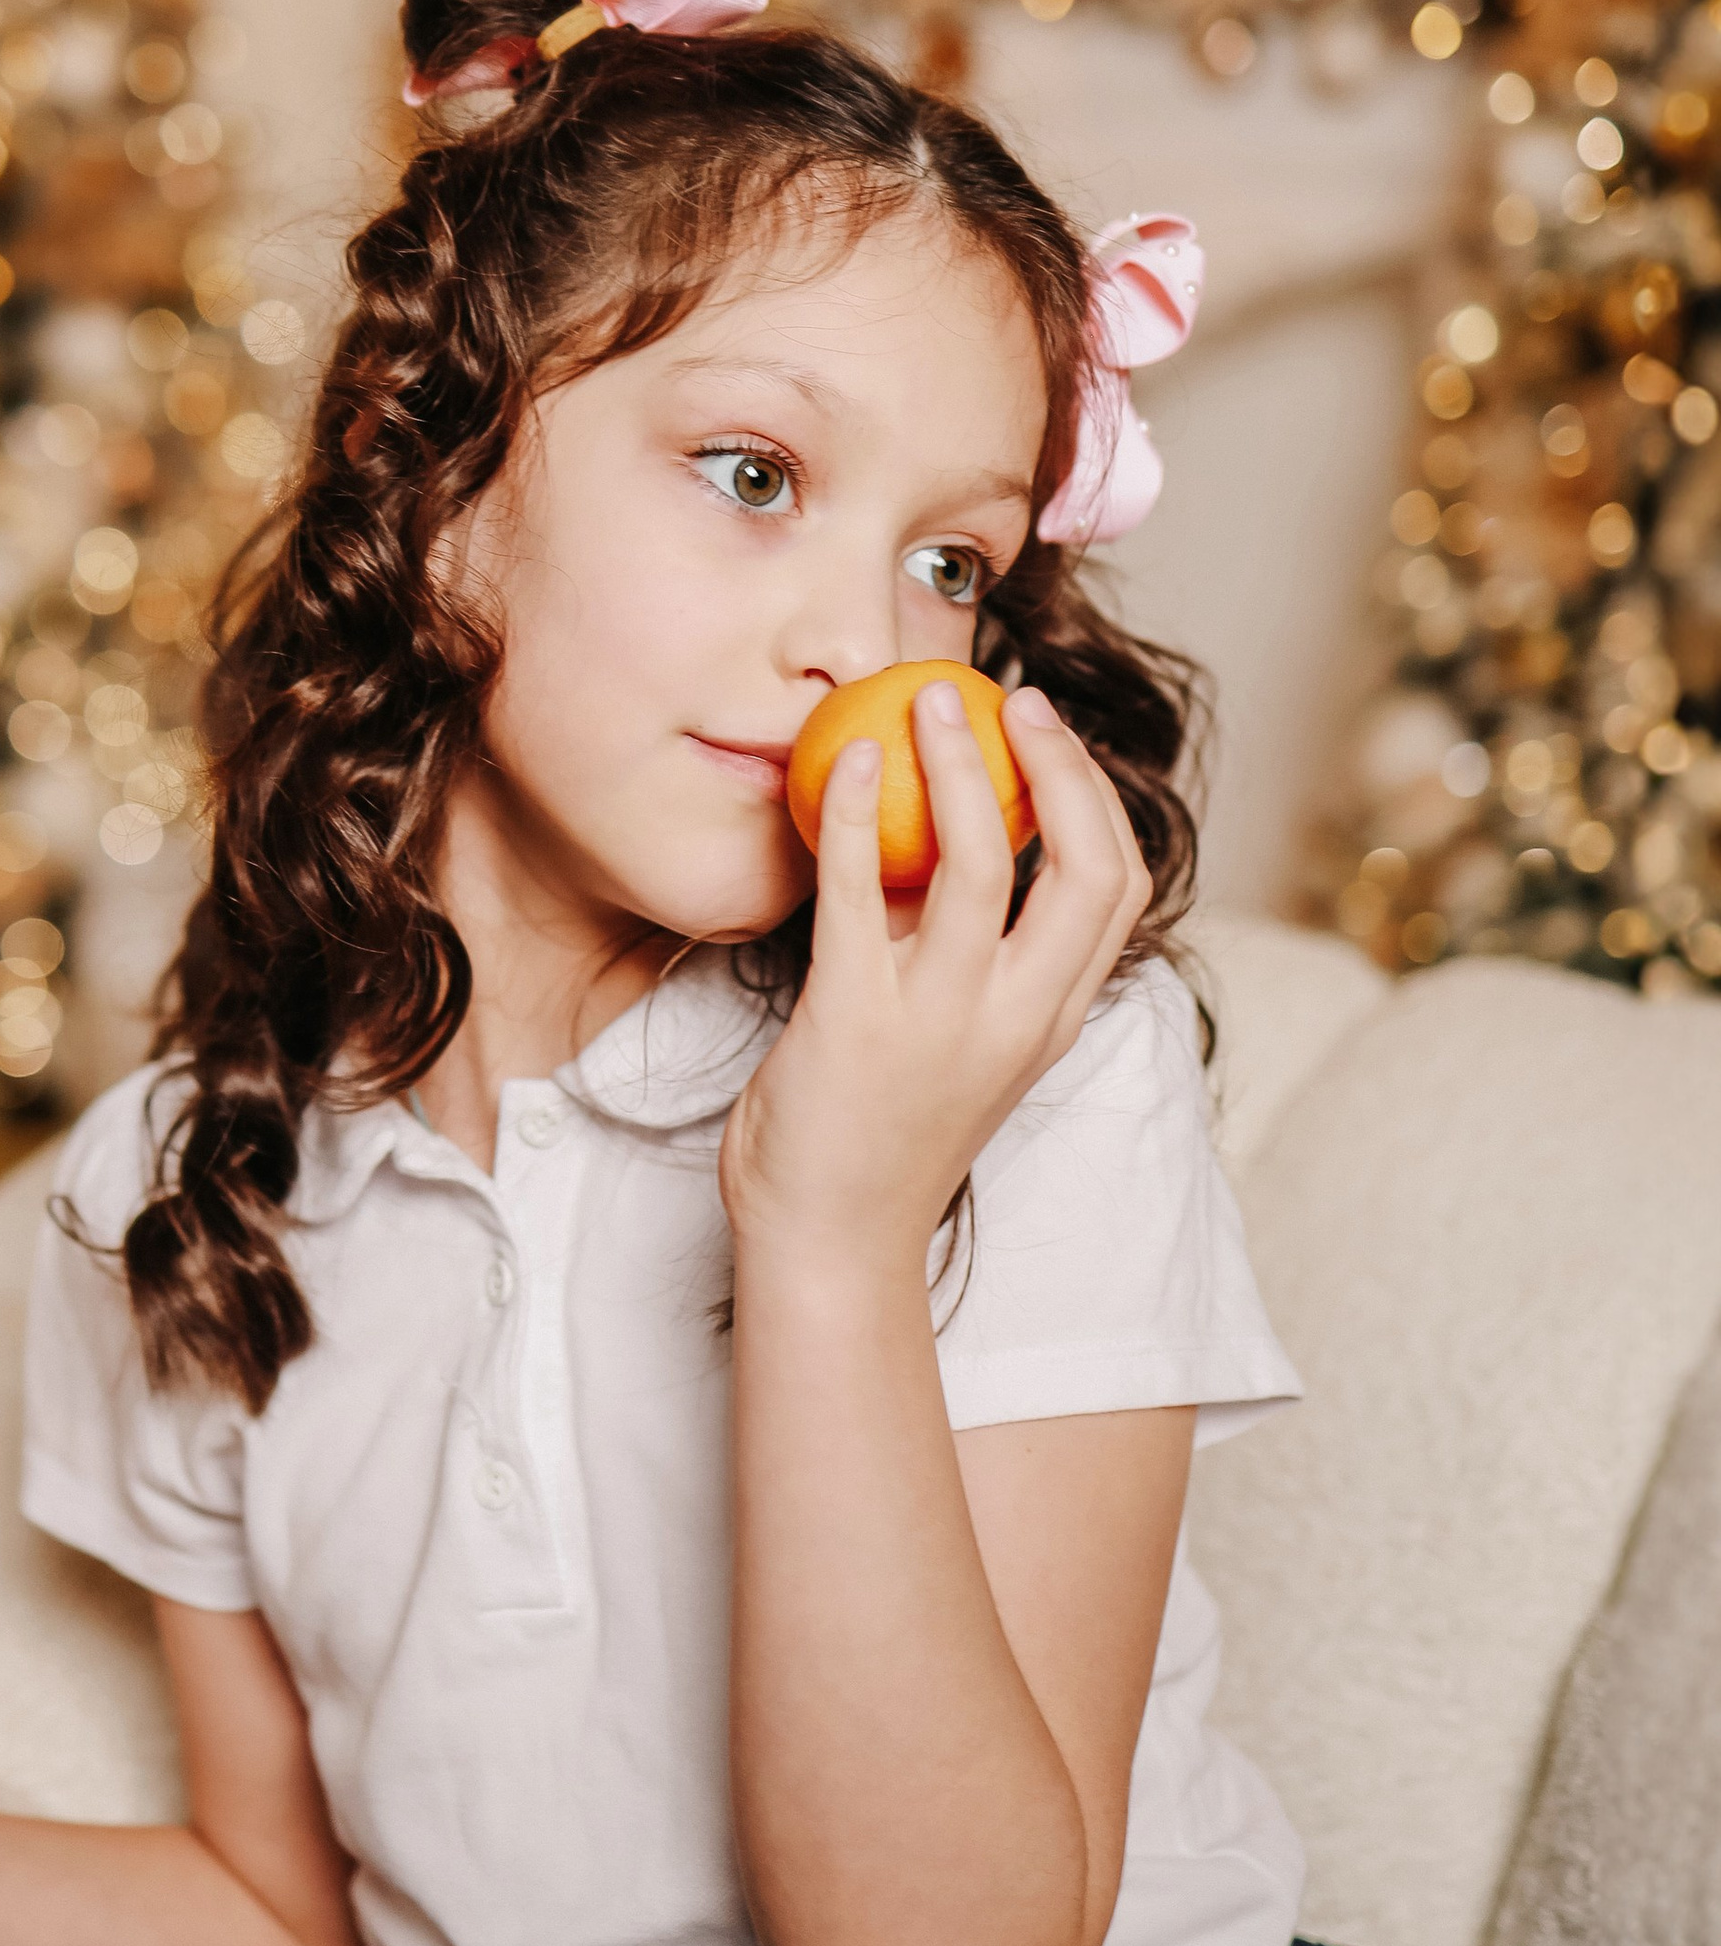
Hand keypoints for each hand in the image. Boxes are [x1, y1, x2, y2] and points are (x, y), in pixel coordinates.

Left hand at [721, 678, 1149, 1257]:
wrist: (827, 1245)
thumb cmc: (879, 1138)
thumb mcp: (958, 1043)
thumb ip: (967, 957)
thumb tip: (944, 842)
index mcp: (1050, 1020)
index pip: (1118, 892)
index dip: (1097, 799)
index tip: (1052, 738)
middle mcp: (1015, 1018)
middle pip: (1086, 867)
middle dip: (1059, 765)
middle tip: (1011, 700)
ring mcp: (940, 1020)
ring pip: (983, 862)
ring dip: (960, 764)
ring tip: (928, 702)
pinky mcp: (854, 1021)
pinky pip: (859, 893)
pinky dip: (851, 813)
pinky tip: (839, 763)